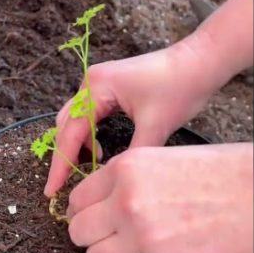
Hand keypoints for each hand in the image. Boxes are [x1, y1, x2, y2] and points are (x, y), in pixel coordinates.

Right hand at [44, 0, 252, 195]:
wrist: (201, 61)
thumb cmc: (181, 87)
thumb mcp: (155, 127)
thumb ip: (130, 157)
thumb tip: (112, 184)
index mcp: (96, 86)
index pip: (70, 133)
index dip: (61, 165)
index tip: (52, 191)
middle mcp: (91, 82)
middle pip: (66, 125)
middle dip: (65, 156)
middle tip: (64, 187)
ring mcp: (100, 83)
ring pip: (76, 120)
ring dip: (78, 145)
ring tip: (89, 169)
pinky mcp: (111, 87)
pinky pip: (90, 115)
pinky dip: (89, 135)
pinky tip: (102, 152)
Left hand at [64, 142, 252, 252]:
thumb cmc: (221, 174)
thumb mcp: (163, 160)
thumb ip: (129, 179)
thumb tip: (102, 201)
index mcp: (126, 170)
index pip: (77, 198)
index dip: (83, 209)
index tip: (89, 215)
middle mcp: (127, 203)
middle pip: (78, 230)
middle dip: (89, 234)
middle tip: (106, 233)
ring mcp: (143, 238)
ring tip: (131, 246)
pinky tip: (170, 247)